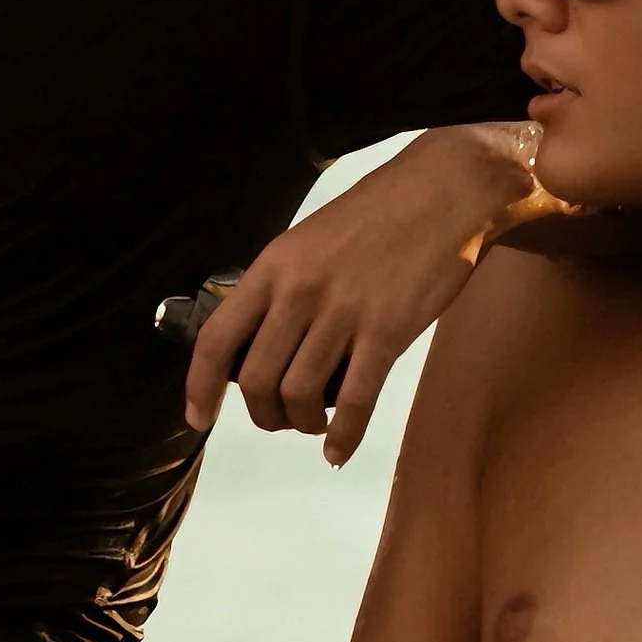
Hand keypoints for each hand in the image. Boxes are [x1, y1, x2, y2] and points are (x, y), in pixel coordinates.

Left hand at [185, 123, 544, 466]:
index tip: (199, 417)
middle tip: (278, 419)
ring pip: (300, 394)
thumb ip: (282, 287)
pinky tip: (338, 450)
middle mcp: (299, 292)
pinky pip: (355, 401)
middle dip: (262, 414)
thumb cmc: (376, 215)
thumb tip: (262, 343)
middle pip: (256, 379)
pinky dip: (343, 436)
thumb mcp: (308, 241)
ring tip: (312, 423)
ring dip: (301, 423)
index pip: (216, 338)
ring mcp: (343, 313)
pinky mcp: (386, 331)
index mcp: (273, 267)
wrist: (442, 191)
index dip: (199, 386)